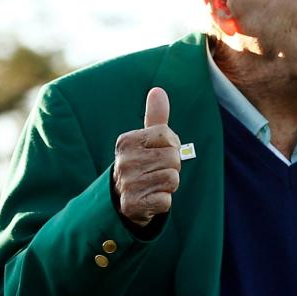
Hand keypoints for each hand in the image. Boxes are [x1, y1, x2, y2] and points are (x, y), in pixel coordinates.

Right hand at [112, 88, 180, 226]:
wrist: (122, 199)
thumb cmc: (141, 164)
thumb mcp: (146, 139)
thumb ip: (155, 117)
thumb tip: (158, 90)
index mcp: (127, 141)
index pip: (168, 136)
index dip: (171, 145)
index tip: (159, 152)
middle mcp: (124, 161)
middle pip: (173, 158)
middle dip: (172, 166)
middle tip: (156, 171)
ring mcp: (127, 184)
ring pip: (172, 179)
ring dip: (168, 185)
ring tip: (153, 185)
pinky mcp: (133, 204)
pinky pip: (166, 200)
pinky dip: (163, 202)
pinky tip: (150, 199)